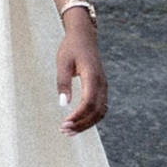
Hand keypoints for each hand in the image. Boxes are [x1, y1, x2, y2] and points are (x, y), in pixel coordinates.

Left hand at [54, 14, 105, 131]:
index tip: (64, 123)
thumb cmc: (71, 47)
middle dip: (81, 124)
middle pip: (96, 112)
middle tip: (64, 131)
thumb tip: (63, 104)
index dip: (78, 116)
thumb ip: (63, 82)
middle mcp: (101, 83)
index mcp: (92, 76)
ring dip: (86, 124)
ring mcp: (103, 86)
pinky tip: (78, 123)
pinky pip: (100, 108)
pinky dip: (90, 118)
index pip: (88, 102)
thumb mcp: (63, 62)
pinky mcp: (101, 89)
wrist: (84, 36)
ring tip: (70, 131)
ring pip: (100, 112)